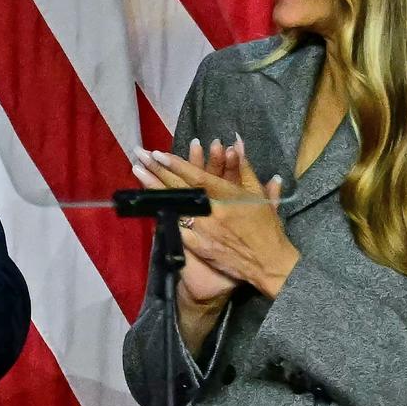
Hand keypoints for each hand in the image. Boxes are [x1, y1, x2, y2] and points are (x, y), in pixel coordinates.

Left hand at [138, 135, 297, 298]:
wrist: (269, 264)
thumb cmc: (266, 227)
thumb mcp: (258, 195)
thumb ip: (244, 168)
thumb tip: (236, 142)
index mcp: (228, 196)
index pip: (197, 177)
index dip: (176, 164)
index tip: (158, 153)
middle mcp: (212, 212)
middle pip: (180, 188)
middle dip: (158, 170)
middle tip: (140, 156)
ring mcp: (203, 231)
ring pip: (174, 206)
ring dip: (154, 190)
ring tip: (137, 174)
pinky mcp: (198, 247)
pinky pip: (177, 229)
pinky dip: (163, 215)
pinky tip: (147, 204)